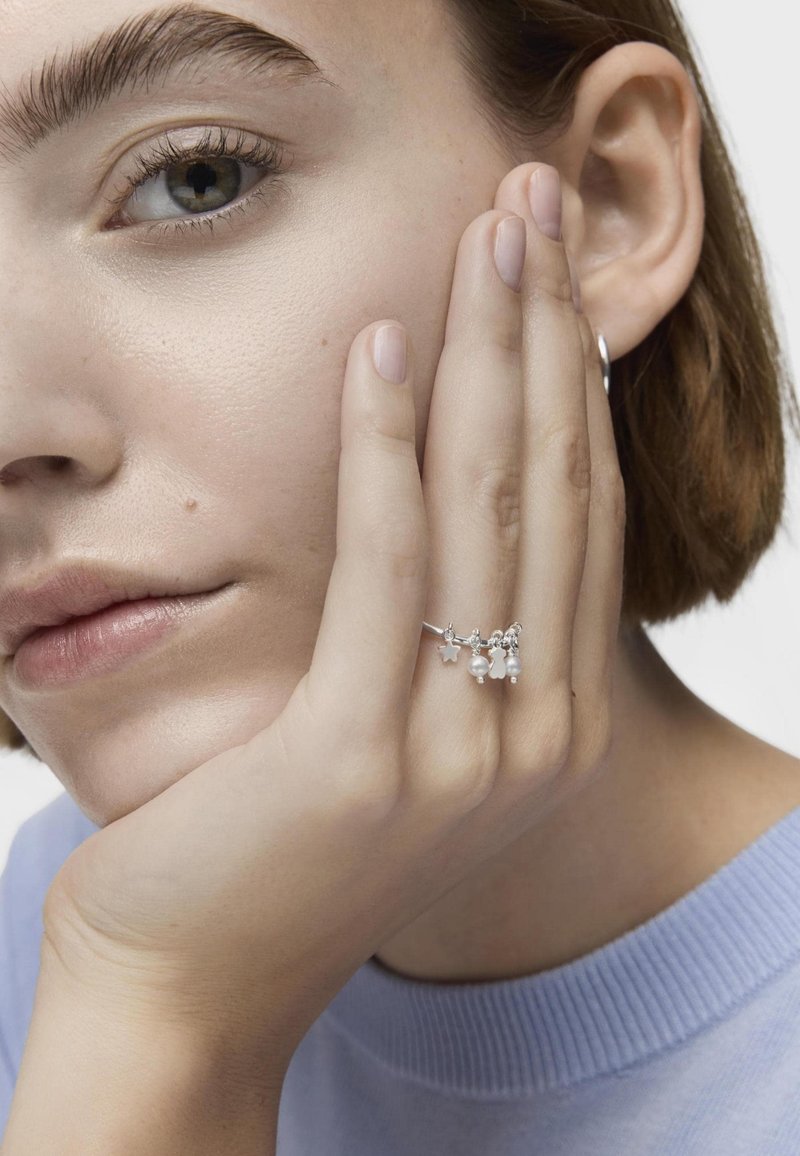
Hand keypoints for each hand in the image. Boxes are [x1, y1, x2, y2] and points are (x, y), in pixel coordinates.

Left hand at [43, 161, 624, 1083]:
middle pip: (556, 487)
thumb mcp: (399, 727)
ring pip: (494, 507)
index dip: (573, 379)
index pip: (579, 514)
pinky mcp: (369, 755)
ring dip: (491, 352)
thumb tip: (449, 492)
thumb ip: (450, 630)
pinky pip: (391, 565)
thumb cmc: (280, 840)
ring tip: (489, 230)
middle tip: (538, 199)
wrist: (194, 977)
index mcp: (551, 721)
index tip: (554, 271)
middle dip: (549, 328)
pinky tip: (380, 343)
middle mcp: (537, 733)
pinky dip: (384, 444)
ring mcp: (467, 750)